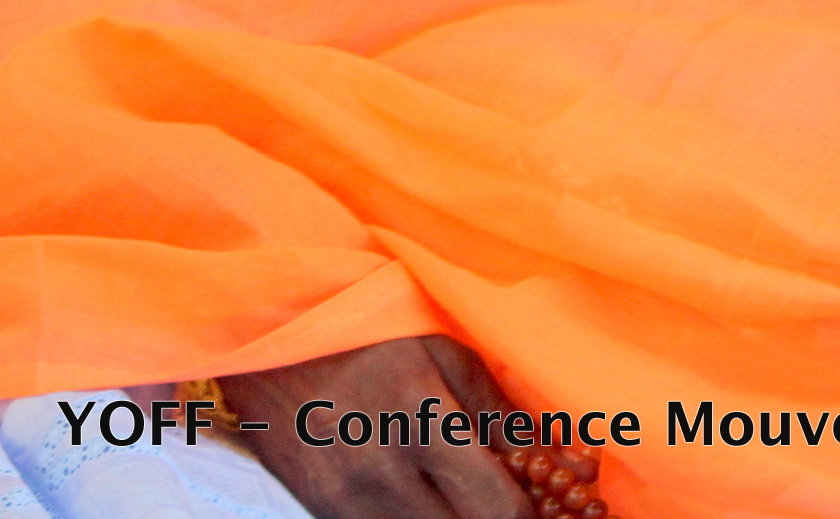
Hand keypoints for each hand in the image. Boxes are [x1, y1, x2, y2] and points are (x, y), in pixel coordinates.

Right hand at [222, 335, 547, 518]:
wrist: (272, 343)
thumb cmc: (373, 339)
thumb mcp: (447, 356)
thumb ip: (504, 416)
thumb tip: (567, 462)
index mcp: (424, 426)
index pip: (497, 508)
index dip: (530, 515)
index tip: (549, 505)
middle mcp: (381, 476)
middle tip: (509, 503)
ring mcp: (343, 503)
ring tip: (472, 499)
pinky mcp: (320, 513)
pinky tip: (435, 501)